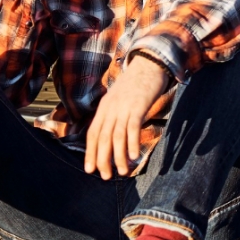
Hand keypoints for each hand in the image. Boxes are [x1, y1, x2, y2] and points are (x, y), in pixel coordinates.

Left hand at [85, 55, 170, 179]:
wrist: (150, 63)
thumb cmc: (137, 83)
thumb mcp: (120, 98)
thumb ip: (115, 113)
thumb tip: (113, 133)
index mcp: (104, 107)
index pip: (93, 133)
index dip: (90, 152)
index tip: (90, 169)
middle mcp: (110, 108)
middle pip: (102, 137)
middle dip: (102, 159)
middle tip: (105, 176)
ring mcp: (123, 106)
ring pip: (116, 136)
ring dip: (118, 156)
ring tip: (123, 172)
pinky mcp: (137, 105)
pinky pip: (132, 128)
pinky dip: (132, 143)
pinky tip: (134, 156)